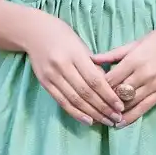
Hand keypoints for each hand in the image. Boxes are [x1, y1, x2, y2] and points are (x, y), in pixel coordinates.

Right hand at [22, 11, 127, 125]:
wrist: (34, 33)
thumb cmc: (64, 37)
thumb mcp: (81, 46)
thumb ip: (93, 66)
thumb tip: (108, 87)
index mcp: (75, 54)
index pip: (95, 80)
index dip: (109, 95)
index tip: (120, 106)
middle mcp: (62, 66)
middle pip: (86, 92)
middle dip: (103, 108)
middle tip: (116, 118)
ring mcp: (52, 76)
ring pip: (75, 100)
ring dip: (92, 113)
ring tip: (106, 121)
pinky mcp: (44, 83)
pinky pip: (62, 102)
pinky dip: (76, 113)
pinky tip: (88, 120)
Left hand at [89, 26, 155, 123]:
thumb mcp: (134, 43)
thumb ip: (113, 54)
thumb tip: (92, 59)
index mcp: (133, 60)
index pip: (110, 79)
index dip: (98, 88)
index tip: (89, 93)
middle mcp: (142, 75)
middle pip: (118, 93)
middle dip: (104, 102)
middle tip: (91, 109)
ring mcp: (153, 86)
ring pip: (129, 103)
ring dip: (115, 112)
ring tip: (102, 119)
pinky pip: (143, 108)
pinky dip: (130, 117)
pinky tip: (120, 123)